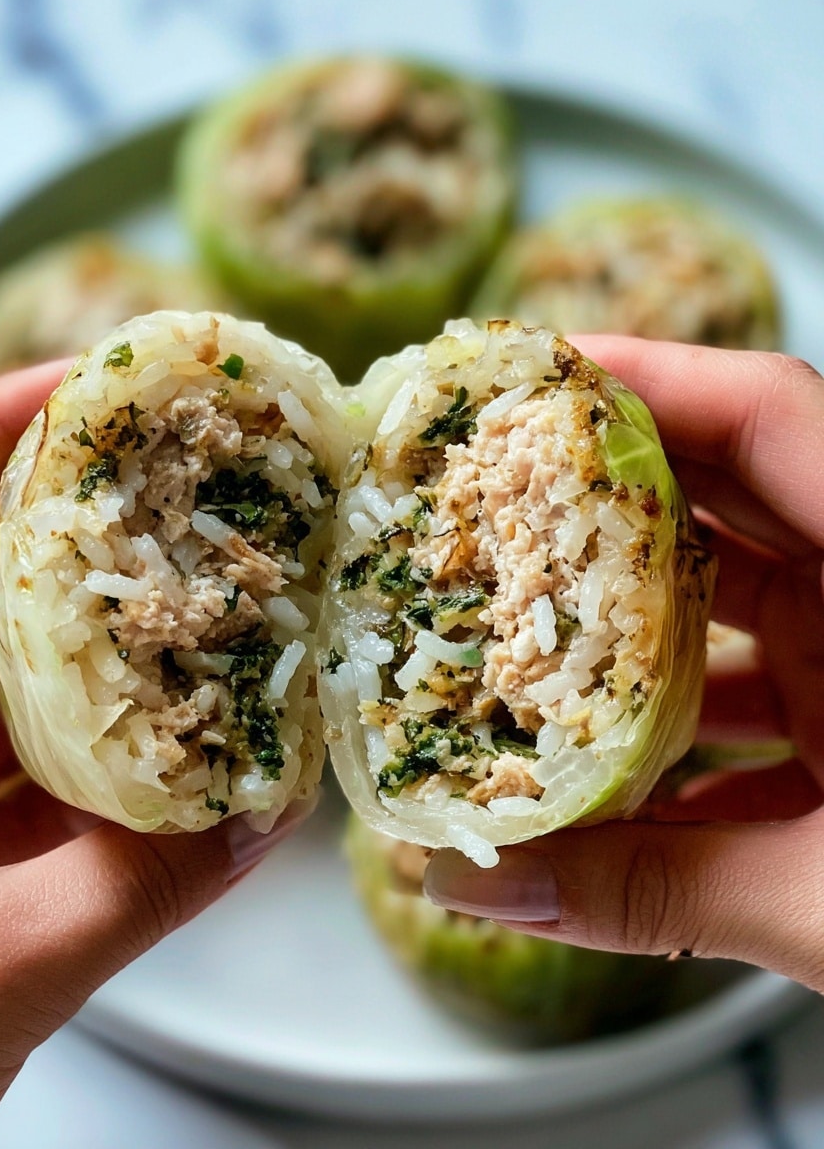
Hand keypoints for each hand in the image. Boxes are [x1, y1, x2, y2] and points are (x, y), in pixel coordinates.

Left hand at [0, 364, 304, 1148]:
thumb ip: (128, 891)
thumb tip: (263, 816)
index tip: (95, 392)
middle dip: (78, 527)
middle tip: (189, 488)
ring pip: (5, 666)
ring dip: (107, 641)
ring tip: (210, 598)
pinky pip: (28, 755)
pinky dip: (106, 740)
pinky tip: (184, 733)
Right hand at [424, 341, 823, 989]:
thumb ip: (657, 892)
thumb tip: (492, 888)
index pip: (774, 418)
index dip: (649, 376)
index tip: (534, 374)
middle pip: (733, 489)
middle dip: (606, 489)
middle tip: (493, 494)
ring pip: (734, 596)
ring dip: (630, 617)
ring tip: (525, 635)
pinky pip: (754, 689)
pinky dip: (678, 721)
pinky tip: (611, 778)